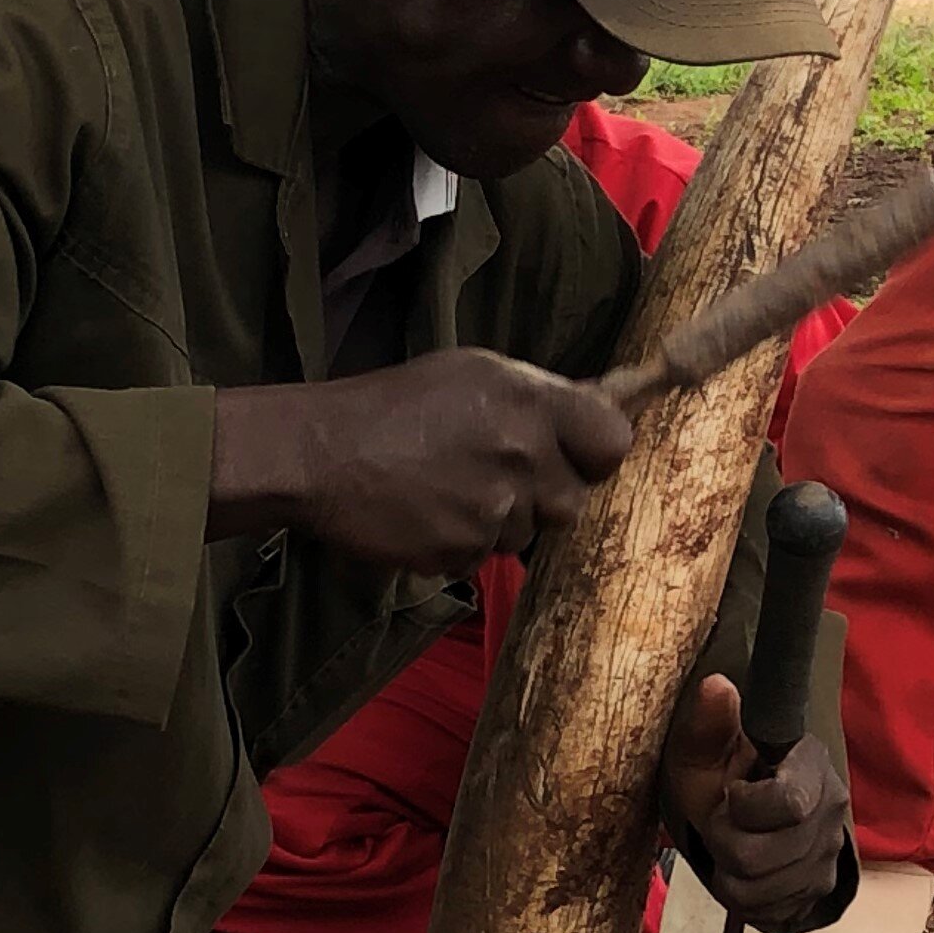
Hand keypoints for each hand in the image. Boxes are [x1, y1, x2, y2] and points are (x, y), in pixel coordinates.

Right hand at [209, 353, 633, 570]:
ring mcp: (493, 509)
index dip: (595, 453)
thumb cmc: (396, 405)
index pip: (613, 441)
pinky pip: (484, 559)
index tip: (575, 454)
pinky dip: (463, 544)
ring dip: (500, 522)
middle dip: (543, 496)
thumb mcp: (473, 373)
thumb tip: (599, 407)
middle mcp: (521, 454)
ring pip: (527, 535)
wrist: (320, 453)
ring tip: (450, 489)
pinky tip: (430, 513)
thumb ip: (539, 396)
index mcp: (529, 401)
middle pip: (573, 502)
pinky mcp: (462, 551)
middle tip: (496, 475)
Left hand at [661, 671, 848, 931]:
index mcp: (811, 765)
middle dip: (724, 842)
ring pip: (760, 889)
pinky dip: (746, 897)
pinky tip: (745, 871)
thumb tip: (718, 686)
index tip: (731, 792)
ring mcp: (829, 853)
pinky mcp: (821, 887)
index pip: (787, 804)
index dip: (742, 806)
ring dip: (730, 872)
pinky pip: (771, 912)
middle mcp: (832, 811)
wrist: (746, 810)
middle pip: (760, 857)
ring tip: (733, 844)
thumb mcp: (702, 749)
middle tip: (724, 820)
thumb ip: (709, 724)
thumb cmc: (720, 773)